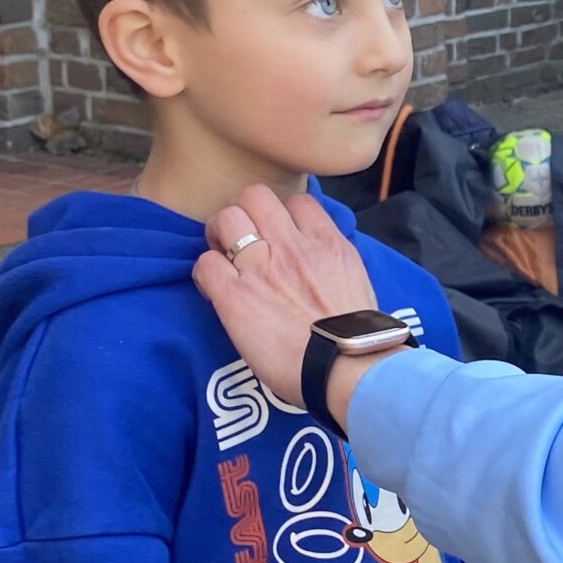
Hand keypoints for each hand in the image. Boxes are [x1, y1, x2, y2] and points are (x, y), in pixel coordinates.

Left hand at [194, 186, 390, 414]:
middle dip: (246, 214)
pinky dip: (206, 273)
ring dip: (220, 236)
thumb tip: (322, 268)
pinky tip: (216, 290)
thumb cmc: (357, 338)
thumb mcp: (357, 283)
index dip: (284, 215)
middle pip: (256, 196)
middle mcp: (292, 245)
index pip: (300, 201)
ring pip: (225, 218)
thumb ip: (334, 265)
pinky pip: (205, 263)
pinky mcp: (235, 295)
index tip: (279, 234)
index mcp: (327, 243)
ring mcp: (261, 267)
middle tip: (243, 240)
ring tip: (224, 257)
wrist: (346, 366)